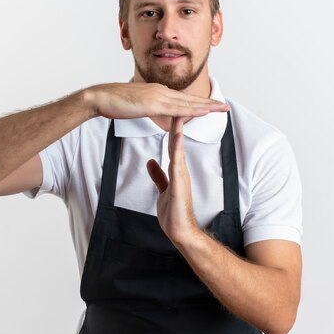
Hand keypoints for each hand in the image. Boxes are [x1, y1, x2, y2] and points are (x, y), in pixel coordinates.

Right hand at [84, 82, 228, 119]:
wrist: (100, 97)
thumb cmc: (113, 102)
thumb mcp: (136, 104)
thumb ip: (147, 106)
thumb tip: (154, 109)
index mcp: (157, 92)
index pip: (182, 98)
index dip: (198, 102)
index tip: (212, 105)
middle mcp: (161, 91)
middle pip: (190, 99)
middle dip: (209, 103)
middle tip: (225, 106)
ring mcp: (157, 97)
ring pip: (187, 103)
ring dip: (206, 106)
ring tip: (221, 109)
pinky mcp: (152, 104)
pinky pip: (176, 109)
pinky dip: (192, 110)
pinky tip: (203, 112)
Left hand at [146, 117, 199, 244]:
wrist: (180, 231)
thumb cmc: (173, 212)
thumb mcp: (162, 189)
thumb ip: (158, 175)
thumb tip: (151, 162)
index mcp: (176, 169)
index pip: (173, 143)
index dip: (172, 126)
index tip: (170, 110)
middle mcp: (181, 169)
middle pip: (178, 140)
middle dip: (179, 121)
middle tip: (179, 102)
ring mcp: (182, 175)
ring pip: (179, 147)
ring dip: (179, 130)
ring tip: (179, 112)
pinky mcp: (180, 183)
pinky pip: (178, 162)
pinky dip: (177, 149)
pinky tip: (176, 137)